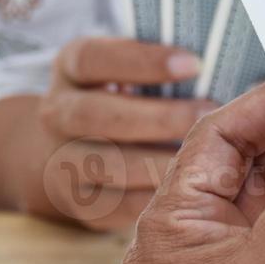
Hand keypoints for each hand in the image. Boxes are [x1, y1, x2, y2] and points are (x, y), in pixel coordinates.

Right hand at [17, 37, 213, 230]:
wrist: (65, 152)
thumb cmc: (117, 99)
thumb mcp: (121, 69)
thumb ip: (155, 65)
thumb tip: (207, 67)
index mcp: (70, 70)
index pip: (93, 59)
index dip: (141, 61)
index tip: (192, 64)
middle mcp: (57, 114)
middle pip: (96, 115)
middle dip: (157, 117)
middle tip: (206, 114)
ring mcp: (62, 162)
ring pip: (107, 165)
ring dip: (159, 161)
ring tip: (207, 156)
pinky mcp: (80, 204)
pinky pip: (118, 204)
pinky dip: (156, 196)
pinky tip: (191, 188)